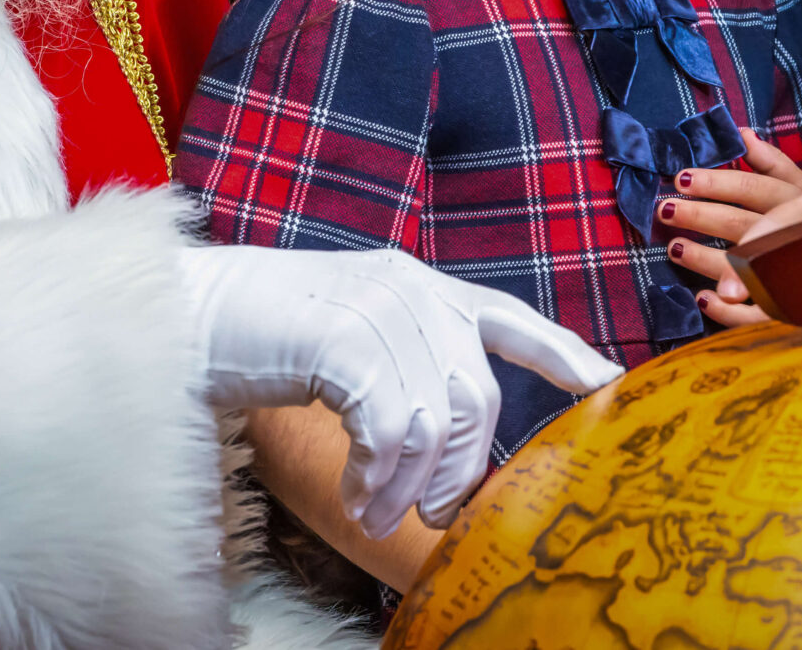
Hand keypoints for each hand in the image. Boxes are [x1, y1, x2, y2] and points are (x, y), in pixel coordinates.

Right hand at [180, 246, 619, 538]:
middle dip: (459, 469)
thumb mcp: (355, 339)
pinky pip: (388, 427)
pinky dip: (375, 475)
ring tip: (376, 512)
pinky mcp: (345, 337)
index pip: (513, 319)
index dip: (565, 353)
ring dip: (408, 484)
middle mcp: (414, 290)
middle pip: (476, 397)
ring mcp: (381, 309)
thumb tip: (448, 443)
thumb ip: (408, 366)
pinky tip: (355, 494)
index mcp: (425, 286)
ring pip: (433, 420)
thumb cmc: (268, 335)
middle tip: (429, 515)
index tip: (611, 384)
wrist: (190, 317)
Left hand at [659, 138, 801, 329]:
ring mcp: (795, 270)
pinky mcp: (795, 305)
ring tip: (674, 248)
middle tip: (666, 209)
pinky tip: (702, 299)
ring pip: (745, 265)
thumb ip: (773, 162)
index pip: (751, 187)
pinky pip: (759, 313)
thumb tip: (743, 133)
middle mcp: (796, 232)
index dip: (716, 183)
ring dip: (705, 258)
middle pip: (742, 222)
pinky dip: (729, 311)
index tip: (681, 178)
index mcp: (798, 199)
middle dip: (700, 215)